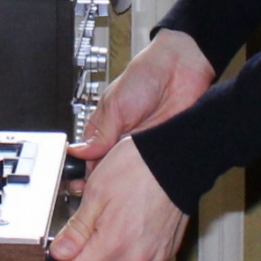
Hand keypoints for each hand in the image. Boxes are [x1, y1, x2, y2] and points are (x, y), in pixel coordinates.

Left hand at [49, 136, 190, 260]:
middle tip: (77, 239)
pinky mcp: (165, 254)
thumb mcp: (95, 192)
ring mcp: (153, 259)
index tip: (59, 252)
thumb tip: (59, 252)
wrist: (174, 160)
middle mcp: (135, 258)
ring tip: (99, 236)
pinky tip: (120, 239)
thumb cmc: (137, 168)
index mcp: (114, 244)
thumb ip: (76, 229)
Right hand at [69, 29, 213, 187]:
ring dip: (128, 178)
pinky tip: (144, 179)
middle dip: (107, 180)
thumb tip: (79, 153)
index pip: (91, 157)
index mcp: (107, 126)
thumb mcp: (115, 105)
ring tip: (123, 187)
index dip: (88, 172)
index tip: (83, 185)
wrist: (181, 68)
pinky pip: (154, 167)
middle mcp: (124, 138)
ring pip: (132, 171)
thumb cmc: (146, 76)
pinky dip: (150, 174)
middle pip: (111, 168)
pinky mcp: (163, 149)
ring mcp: (144, 146)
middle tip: (103, 192)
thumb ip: (99, 133)